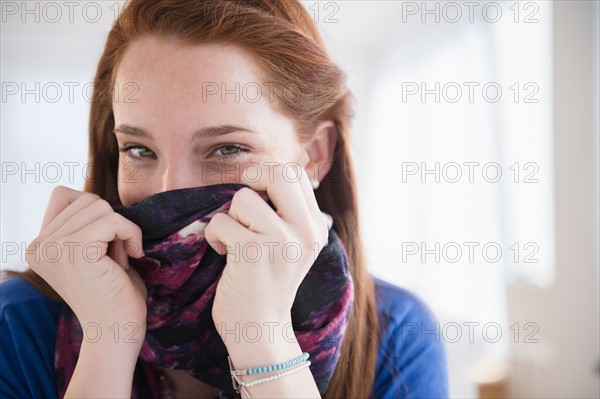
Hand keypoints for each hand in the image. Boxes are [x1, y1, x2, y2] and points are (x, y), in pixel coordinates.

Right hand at [26, 186, 146, 333]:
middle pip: (86, 199)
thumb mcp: (92, 252)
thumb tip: (96, 199)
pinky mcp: (76, 251)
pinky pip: (113, 220)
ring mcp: (55, 248)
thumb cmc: (113, 294)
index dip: (94, 212)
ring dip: (121, 230)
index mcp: (39, 246)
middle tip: (114, 256)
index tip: (105, 242)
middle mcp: (39, 246)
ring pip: (100, 206)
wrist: (116, 331)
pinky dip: (131, 233)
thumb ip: (86, 225)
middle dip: (110, 223)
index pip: (64, 196)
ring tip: (119, 259)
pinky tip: (133, 256)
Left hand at [205, 163, 328, 338]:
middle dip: (252, 180)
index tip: (256, 194)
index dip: (269, 174)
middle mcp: (305, 232)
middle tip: (243, 205)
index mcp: (315, 227)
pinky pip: (222, 221)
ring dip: (230, 216)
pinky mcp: (253, 252)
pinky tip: (223, 252)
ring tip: (234, 239)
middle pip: (279, 172)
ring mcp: (281, 241)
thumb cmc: (267, 283)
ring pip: (244, 197)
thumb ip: (288, 213)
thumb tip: (266, 174)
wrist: (260, 328)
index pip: (297, 174)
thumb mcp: (292, 247)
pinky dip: (214, 235)